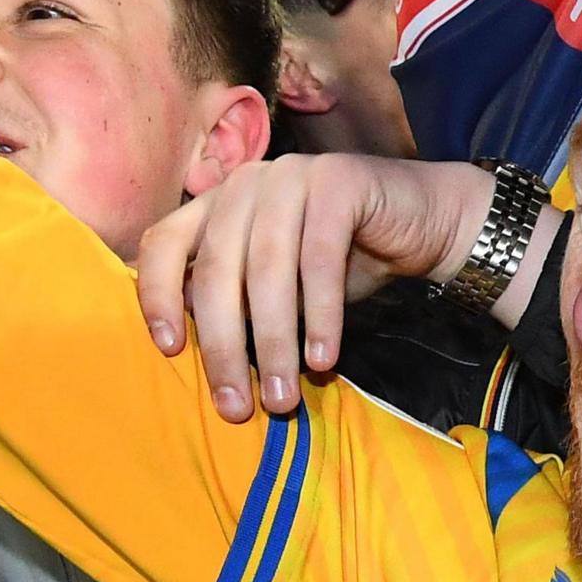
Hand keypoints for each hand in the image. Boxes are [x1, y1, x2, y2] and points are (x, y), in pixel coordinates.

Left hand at [136, 154, 502, 418]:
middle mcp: (246, 182)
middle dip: (223, 345)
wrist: (424, 222)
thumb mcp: (276, 284)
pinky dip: (320, 315)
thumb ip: (234, 301)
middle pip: (216, 268)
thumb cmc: (342, 260)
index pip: (164, 242)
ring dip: (273, 340)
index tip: (171, 351)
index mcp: (218, 202)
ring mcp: (291, 175)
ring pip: (267, 268)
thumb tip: (189, 361)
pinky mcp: (339, 180)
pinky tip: (323, 358)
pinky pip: (320, 258)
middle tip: (235, 406)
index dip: (157, 295)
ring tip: (281, 395)